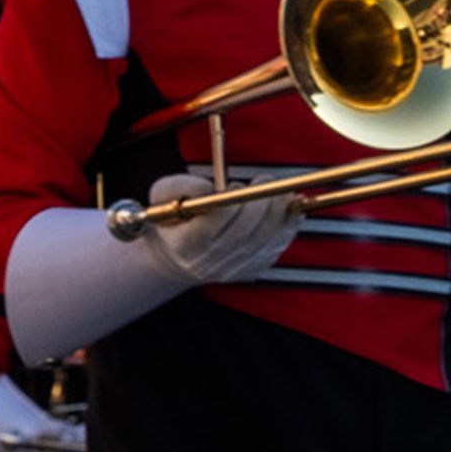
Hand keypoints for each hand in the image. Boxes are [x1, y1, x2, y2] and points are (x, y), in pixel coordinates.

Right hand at [139, 174, 302, 286]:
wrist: (177, 259)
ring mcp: (233, 271)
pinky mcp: (252, 271)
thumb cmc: (172, 221)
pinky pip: (276, 246)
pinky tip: (290, 208)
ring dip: (278, 211)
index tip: (237, 184)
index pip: (216, 219)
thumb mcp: (162, 198)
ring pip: (264, 239)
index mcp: (185, 244)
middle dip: (261, 202)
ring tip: (281, 191)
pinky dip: (288, 226)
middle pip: (245, 230)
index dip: (231, 200)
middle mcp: (209, 262)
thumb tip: (209, 187)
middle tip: (266, 179)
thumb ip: (178, 186)